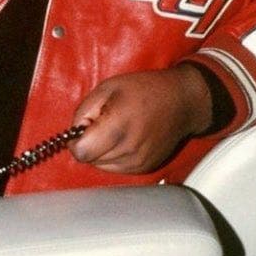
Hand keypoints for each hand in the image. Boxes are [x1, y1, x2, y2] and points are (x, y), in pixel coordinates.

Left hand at [69, 64, 211, 174]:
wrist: (182, 101)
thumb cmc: (145, 89)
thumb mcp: (108, 87)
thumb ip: (84, 111)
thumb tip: (74, 132)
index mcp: (117, 128)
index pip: (81, 152)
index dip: (76, 139)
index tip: (84, 126)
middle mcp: (128, 151)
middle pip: (90, 160)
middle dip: (90, 143)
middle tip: (103, 122)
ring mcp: (138, 163)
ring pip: (102, 166)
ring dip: (102, 150)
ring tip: (117, 128)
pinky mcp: (145, 168)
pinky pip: (117, 167)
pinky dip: (115, 156)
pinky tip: (127, 137)